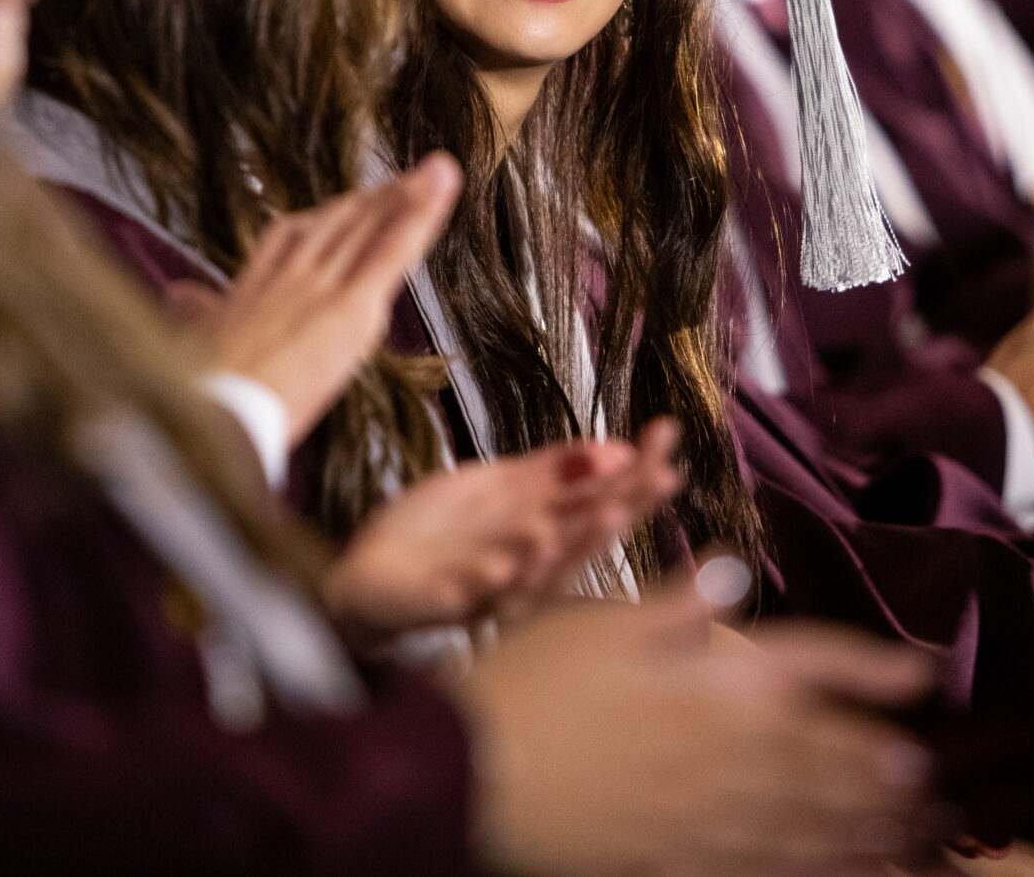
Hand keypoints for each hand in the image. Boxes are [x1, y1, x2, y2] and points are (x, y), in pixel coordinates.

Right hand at [160, 154, 458, 442]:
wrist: (206, 415)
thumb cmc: (196, 391)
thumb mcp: (193, 342)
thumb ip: (197, 313)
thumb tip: (179, 293)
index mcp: (255, 286)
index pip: (293, 235)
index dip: (324, 217)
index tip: (346, 203)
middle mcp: (290, 277)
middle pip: (339, 223)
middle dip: (376, 201)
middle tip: (408, 180)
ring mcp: (320, 287)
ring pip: (370, 229)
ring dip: (408, 196)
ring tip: (438, 170)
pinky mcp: (349, 307)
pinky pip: (394, 251)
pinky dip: (423, 216)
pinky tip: (444, 186)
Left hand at [322, 422, 681, 643]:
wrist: (365, 576)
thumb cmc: (435, 536)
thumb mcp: (495, 487)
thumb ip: (549, 472)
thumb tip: (615, 448)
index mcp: (541, 528)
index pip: (601, 497)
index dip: (637, 468)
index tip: (668, 430)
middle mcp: (527, 563)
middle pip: (586, 536)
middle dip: (626, 504)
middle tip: (664, 477)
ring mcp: (490, 587)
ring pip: (543, 572)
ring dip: (577, 544)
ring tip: (610, 514)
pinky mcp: (445, 603)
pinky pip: (477, 594)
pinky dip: (500, 577)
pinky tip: (518, 554)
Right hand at [457, 567, 936, 876]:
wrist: (467, 774)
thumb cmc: (524, 686)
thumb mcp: (596, 622)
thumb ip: (673, 605)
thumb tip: (731, 574)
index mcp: (708, 677)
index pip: (811, 663)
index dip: (872, 667)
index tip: (925, 671)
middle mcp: (720, 748)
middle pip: (822, 753)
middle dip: (878, 762)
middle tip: (929, 773)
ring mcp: (700, 813)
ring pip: (803, 817)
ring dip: (863, 821)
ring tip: (911, 829)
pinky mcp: (673, 861)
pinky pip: (760, 869)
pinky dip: (809, 869)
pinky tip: (842, 871)